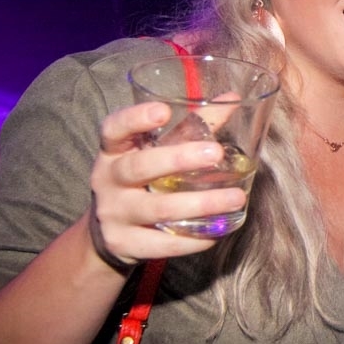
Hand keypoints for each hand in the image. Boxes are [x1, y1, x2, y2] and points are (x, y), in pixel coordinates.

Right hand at [88, 101, 247, 269]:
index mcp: (114, 151)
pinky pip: (162, 244)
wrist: (109, 233)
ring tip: (235, 198)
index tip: (162, 111)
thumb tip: (232, 98)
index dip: (134, 119)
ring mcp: (114, 215)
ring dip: (200, 205)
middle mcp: (108, 181)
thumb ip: (192, 126)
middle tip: (216, 152)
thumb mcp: (156, 152)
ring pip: (157, 209)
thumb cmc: (142, 180)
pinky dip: (192, 239)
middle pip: (138, 167)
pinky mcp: (125, 245)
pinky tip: (217, 232)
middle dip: (178, 159)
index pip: (114, 129)